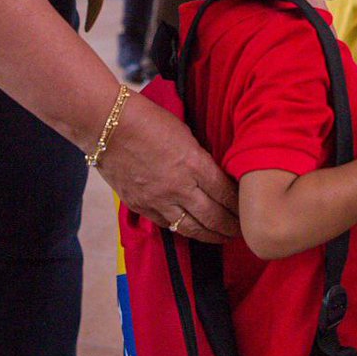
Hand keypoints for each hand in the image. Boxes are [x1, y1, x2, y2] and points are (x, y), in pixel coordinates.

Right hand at [98, 91, 238, 242]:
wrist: (107, 124)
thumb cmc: (146, 117)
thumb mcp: (183, 131)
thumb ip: (198, 155)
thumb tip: (211, 171)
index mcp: (194, 163)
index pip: (225, 193)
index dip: (240, 206)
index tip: (249, 210)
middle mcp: (179, 187)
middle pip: (213, 217)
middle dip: (231, 227)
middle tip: (243, 232)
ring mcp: (158, 200)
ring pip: (192, 228)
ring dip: (210, 236)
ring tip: (222, 238)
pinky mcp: (140, 206)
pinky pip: (167, 225)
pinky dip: (183, 230)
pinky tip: (191, 231)